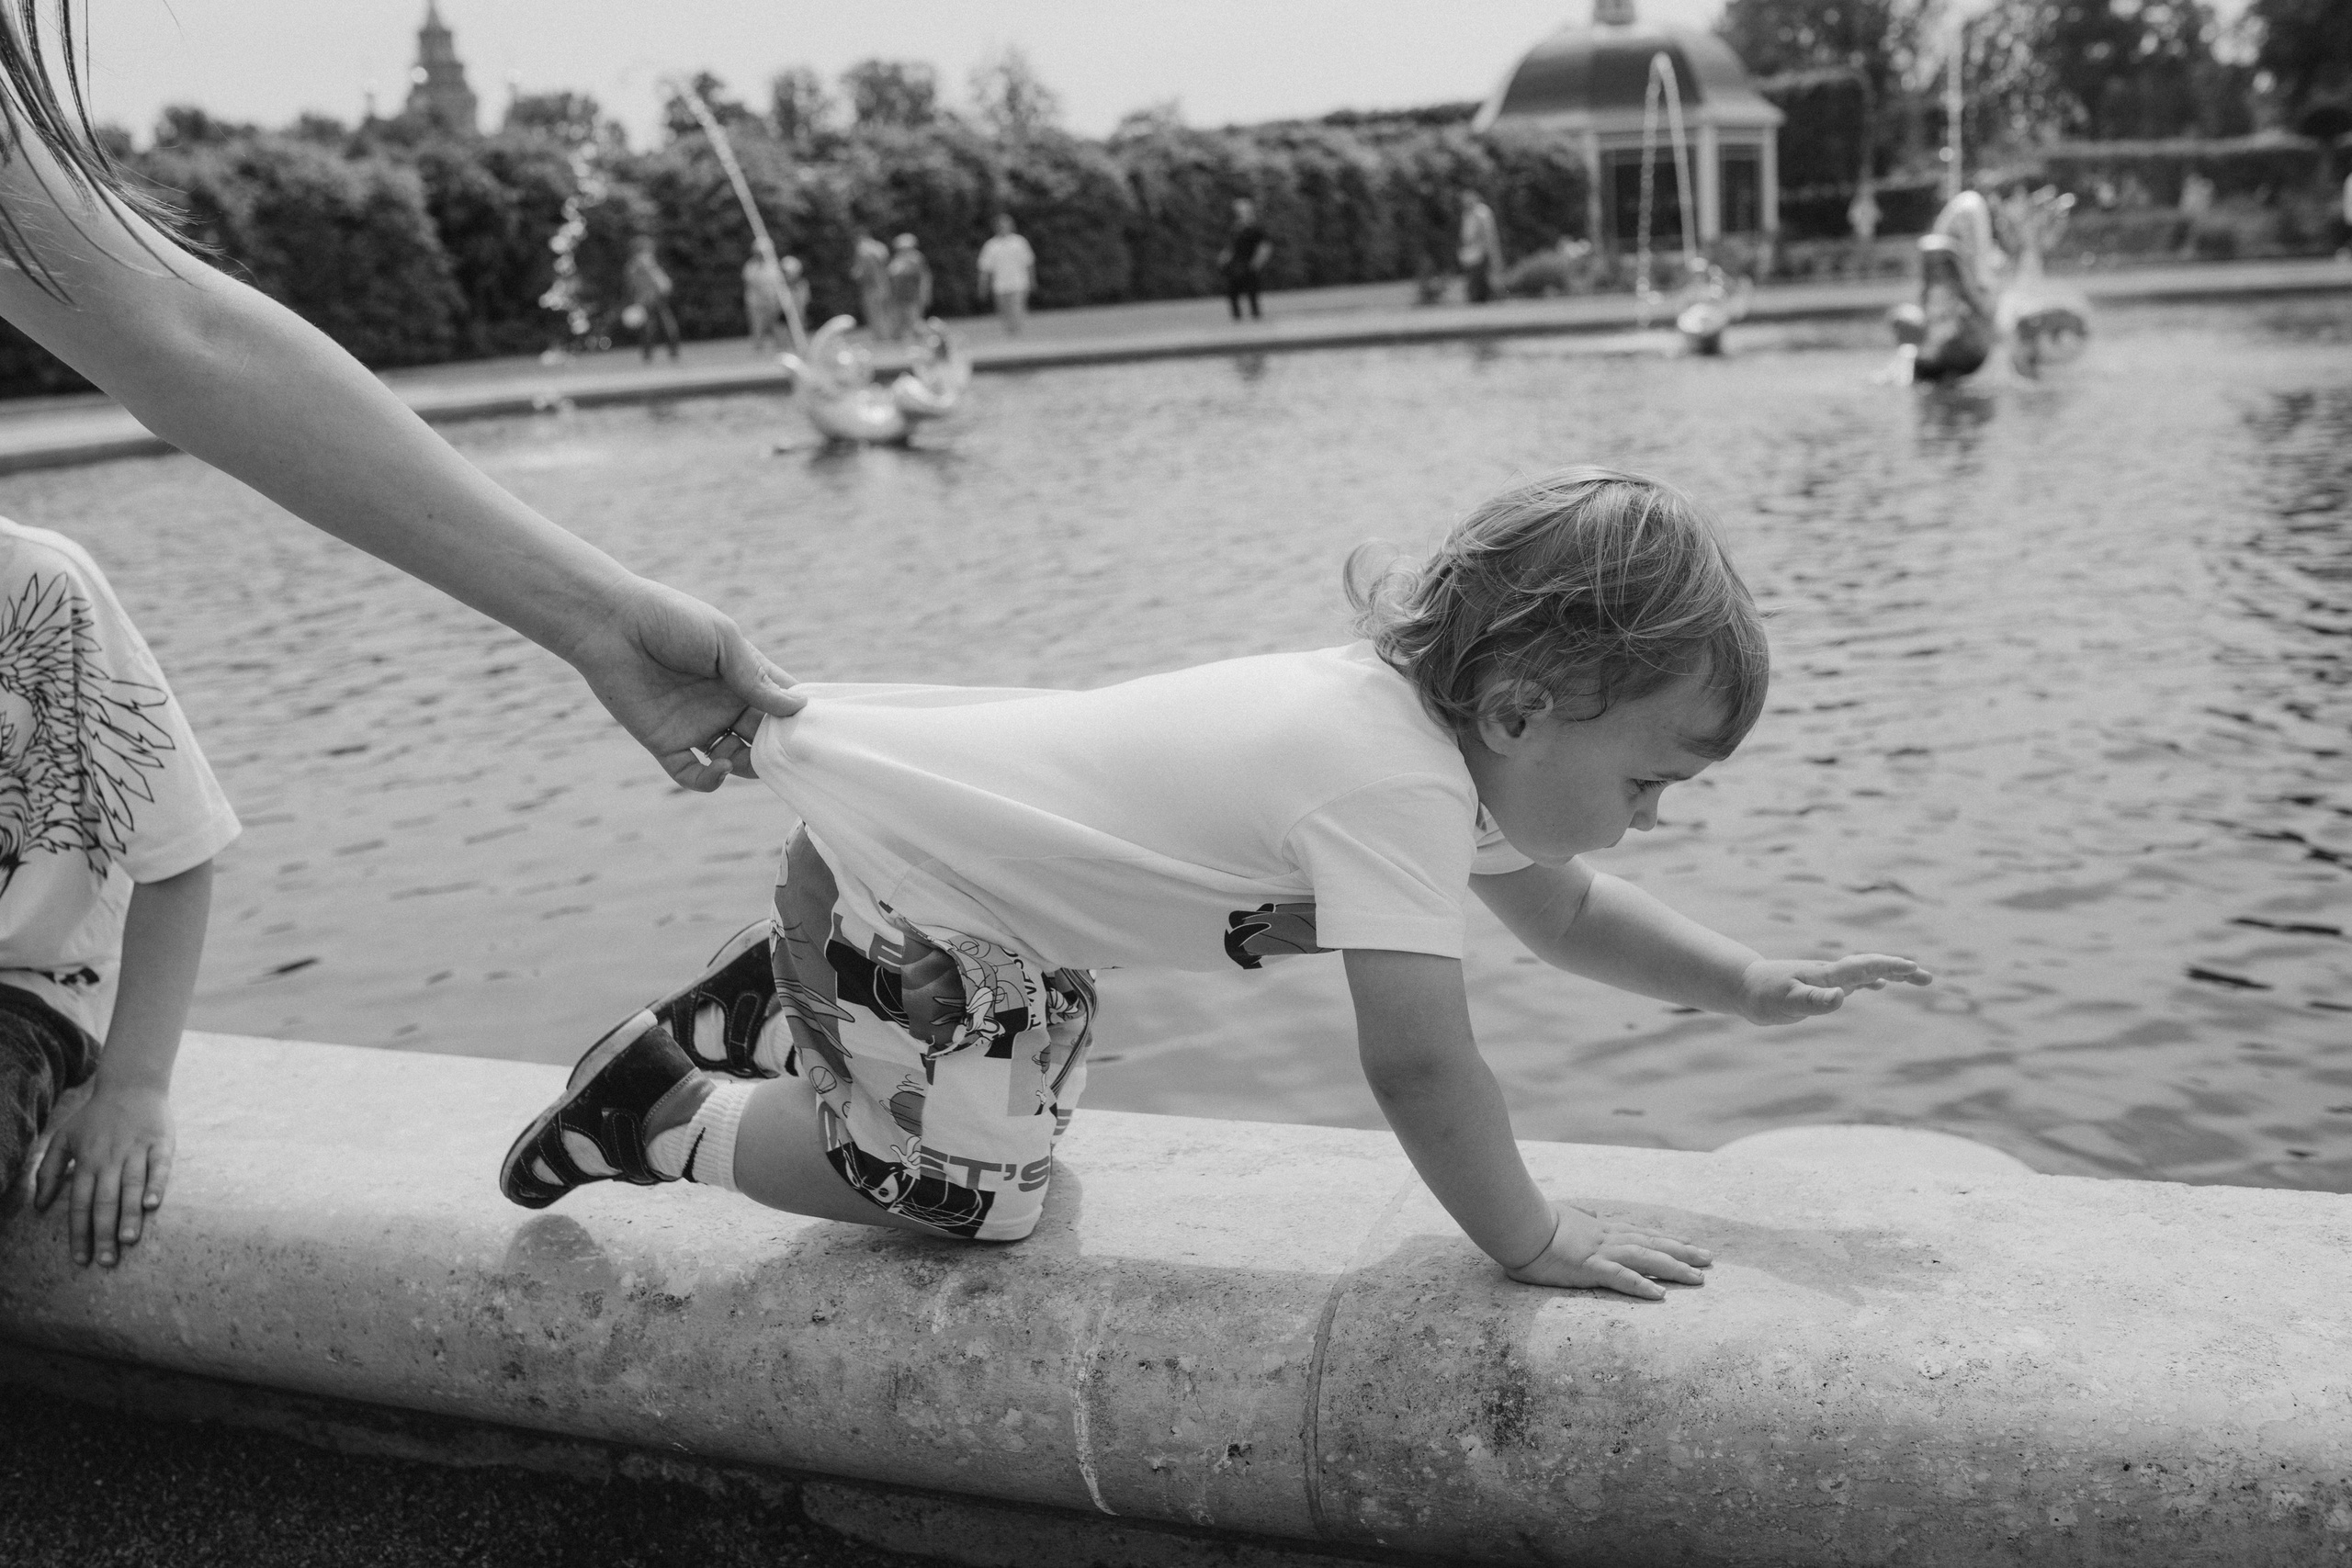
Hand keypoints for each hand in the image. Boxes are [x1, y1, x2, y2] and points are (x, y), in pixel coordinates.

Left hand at [33, 1084, 173, 1266]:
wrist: (131, 1084)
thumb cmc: (96, 1116)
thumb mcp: (64, 1138)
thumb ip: (49, 1171)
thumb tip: (39, 1206)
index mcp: (86, 1161)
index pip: (78, 1203)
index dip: (78, 1232)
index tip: (81, 1259)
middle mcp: (109, 1159)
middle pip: (104, 1201)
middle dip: (104, 1232)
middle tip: (106, 1261)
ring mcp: (135, 1150)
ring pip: (130, 1186)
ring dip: (128, 1214)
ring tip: (128, 1240)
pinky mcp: (160, 1142)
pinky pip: (159, 1166)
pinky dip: (156, 1184)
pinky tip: (154, 1204)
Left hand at [565, 577, 802, 791]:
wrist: (611, 623)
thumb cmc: (671, 619)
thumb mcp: (724, 641)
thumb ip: (756, 679)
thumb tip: (799, 708)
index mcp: (743, 677)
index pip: (782, 704)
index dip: (799, 719)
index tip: (816, 731)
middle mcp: (724, 704)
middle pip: (764, 738)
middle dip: (779, 749)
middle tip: (789, 754)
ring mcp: (696, 726)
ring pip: (735, 761)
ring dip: (748, 767)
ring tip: (748, 757)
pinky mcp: (666, 743)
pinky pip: (692, 775)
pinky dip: (709, 780)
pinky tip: (716, 767)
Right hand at [1504, 1204, 1709, 1299]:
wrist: (1519, 1223)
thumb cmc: (1534, 1222)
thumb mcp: (1563, 1217)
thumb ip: (1580, 1217)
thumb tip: (1589, 1213)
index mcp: (1600, 1229)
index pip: (1642, 1233)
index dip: (1667, 1239)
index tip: (1689, 1244)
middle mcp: (1607, 1238)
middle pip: (1653, 1244)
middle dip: (1683, 1252)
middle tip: (1710, 1259)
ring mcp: (1600, 1252)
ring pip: (1646, 1259)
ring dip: (1674, 1268)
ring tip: (1699, 1278)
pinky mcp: (1589, 1267)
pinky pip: (1621, 1278)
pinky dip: (1643, 1286)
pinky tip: (1662, 1296)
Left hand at [1738, 954, 1932, 1024]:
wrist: (1743, 987)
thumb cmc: (1763, 996)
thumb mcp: (1787, 1002)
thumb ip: (1814, 1000)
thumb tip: (1841, 997)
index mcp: (1826, 974)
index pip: (1863, 967)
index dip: (1888, 966)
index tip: (1912, 967)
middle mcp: (1830, 973)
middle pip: (1871, 967)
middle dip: (1899, 970)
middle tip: (1927, 977)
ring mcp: (1826, 978)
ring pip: (1865, 972)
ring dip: (1891, 974)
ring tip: (1917, 978)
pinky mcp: (1820, 986)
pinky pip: (1853, 980)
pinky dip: (1871, 981)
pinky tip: (1879, 986)